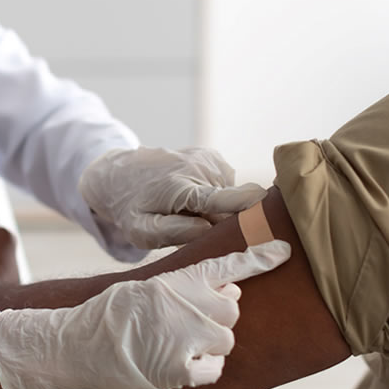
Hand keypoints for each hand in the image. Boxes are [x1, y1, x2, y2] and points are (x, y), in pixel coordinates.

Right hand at [0, 241, 290, 388]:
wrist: (75, 343)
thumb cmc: (111, 315)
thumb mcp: (147, 288)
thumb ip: (188, 288)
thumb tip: (231, 295)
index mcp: (176, 279)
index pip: (226, 266)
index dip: (260, 258)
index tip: (287, 252)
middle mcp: (185, 303)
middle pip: (232, 312)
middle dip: (217, 319)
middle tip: (186, 325)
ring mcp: (183, 336)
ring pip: (226, 341)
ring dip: (208, 346)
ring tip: (174, 345)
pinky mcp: (178, 368)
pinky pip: (214, 370)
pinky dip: (201, 371)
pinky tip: (174, 366)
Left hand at [79, 147, 267, 248]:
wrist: (119, 173)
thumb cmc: (130, 209)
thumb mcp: (140, 230)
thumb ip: (172, 232)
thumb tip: (206, 230)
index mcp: (180, 188)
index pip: (220, 199)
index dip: (245, 206)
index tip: (269, 209)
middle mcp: (198, 167)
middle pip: (231, 205)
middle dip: (224, 222)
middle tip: (196, 229)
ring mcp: (207, 158)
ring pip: (231, 197)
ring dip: (216, 209)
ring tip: (187, 210)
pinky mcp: (212, 156)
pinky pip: (226, 185)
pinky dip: (216, 195)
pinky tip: (193, 197)